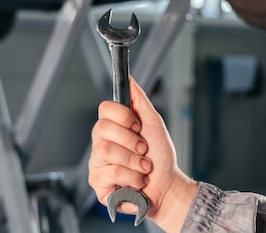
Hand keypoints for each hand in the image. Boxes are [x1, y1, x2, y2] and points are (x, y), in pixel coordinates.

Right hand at [88, 78, 197, 231]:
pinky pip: (110, 172)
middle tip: (143, 149)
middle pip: (102, 129)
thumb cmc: (161, 157)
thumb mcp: (154, 123)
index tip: (137, 126)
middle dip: (131, 140)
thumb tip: (129, 79)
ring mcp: (97, 163)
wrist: (168, 185)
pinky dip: (131, 177)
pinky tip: (136, 181)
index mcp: (113, 127)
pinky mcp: (98, 184)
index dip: (122, 116)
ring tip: (143, 168)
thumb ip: (140, 100)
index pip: (104, 109)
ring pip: (107, 151)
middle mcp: (101, 143)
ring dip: (134, 161)